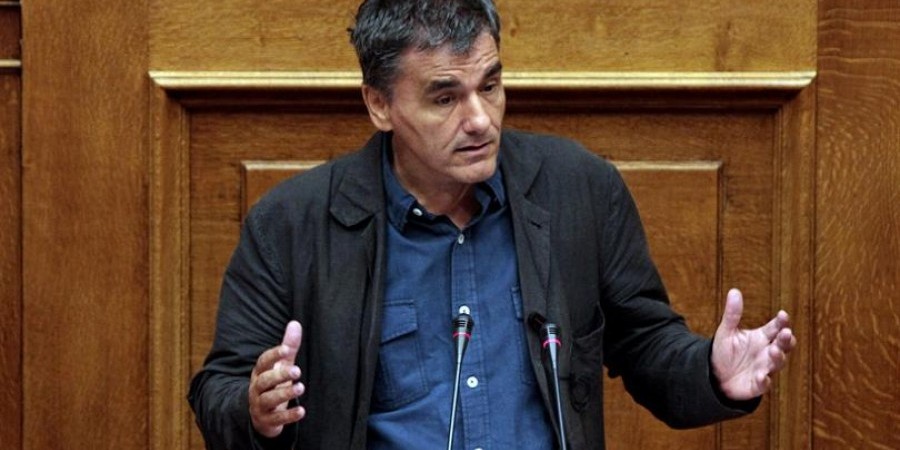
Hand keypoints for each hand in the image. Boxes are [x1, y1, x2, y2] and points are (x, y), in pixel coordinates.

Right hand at [249, 321, 305, 437]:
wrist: (260, 416)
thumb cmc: (273, 385)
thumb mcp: (280, 366)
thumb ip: (288, 347)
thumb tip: (295, 323)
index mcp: (260, 373)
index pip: (263, 362)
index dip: (273, 355)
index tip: (287, 350)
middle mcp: (257, 389)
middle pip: (264, 381)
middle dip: (279, 375)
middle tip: (297, 371)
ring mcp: (260, 406)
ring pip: (268, 400)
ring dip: (284, 394)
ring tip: (301, 388)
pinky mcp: (267, 421)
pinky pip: (276, 419)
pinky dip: (288, 416)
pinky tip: (302, 411)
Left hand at [711, 289, 796, 400]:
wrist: (715, 377)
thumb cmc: (725, 352)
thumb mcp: (726, 331)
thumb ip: (732, 313)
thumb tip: (734, 291)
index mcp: (762, 337)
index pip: (775, 327)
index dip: (781, 322)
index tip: (783, 315)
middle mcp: (767, 352)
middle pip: (783, 344)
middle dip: (786, 339)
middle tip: (786, 333)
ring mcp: (765, 368)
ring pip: (777, 362)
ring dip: (778, 357)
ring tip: (774, 350)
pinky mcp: (758, 384)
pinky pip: (764, 383)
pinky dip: (764, 380)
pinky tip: (762, 376)